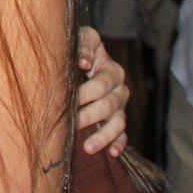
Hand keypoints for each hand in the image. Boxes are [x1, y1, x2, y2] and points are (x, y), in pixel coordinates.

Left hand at [75, 27, 128, 156]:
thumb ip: (84, 46)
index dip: (85, 92)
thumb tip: (84, 63)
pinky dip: (119, 144)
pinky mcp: (117, 119)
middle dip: (88, 116)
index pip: (101, 84)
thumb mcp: (82, 38)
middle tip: (70, 125)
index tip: (69, 99)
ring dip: (103, 136)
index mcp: (112, 70)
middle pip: (108, 106)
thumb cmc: (78, 46)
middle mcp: (119, 89)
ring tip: (87, 148)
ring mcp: (120, 106)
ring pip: (118, 123)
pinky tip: (111, 153)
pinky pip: (123, 134)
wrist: (83, 56)